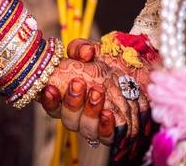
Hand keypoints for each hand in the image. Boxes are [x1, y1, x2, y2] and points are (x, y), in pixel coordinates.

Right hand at [41, 37, 156, 160]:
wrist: (138, 77)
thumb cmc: (110, 64)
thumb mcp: (94, 50)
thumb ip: (81, 48)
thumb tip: (85, 52)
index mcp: (65, 95)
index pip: (49, 102)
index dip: (46, 98)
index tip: (50, 87)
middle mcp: (77, 113)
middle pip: (66, 117)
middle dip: (71, 102)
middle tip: (78, 83)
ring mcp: (93, 124)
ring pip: (84, 127)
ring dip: (89, 111)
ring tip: (97, 92)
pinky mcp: (112, 132)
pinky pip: (105, 137)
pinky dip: (105, 127)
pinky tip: (108, 113)